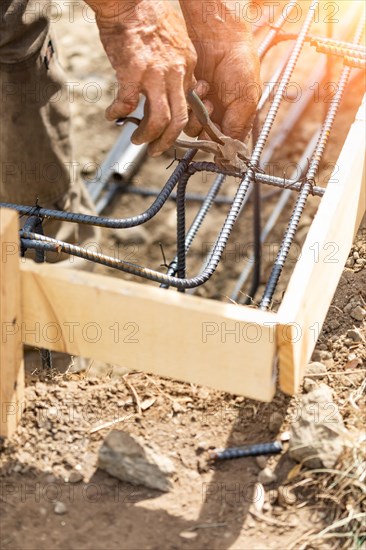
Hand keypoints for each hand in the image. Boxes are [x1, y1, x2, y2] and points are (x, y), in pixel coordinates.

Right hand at [89, 0, 196, 155]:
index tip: (169, 131)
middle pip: (180, 119)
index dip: (179, 123)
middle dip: (168, 141)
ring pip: (160, 119)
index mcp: (187, 65)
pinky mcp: (133, 73)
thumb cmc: (146, 14)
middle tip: (157, 150)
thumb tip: (168, 84)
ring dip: (147, 136)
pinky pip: (128, 104)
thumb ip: (176, 64)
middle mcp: (176, 72)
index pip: (190, 103)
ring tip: (137, 140)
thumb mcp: (174, 39)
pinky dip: (118, 114)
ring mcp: (156, 74)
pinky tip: (111, 116)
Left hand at [180, 1, 260, 140]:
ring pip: (192, 128)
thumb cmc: (240, 63)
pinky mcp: (189, 99)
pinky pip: (183, 112)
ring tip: (207, 91)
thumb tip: (230, 152)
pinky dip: (191, 100)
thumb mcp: (246, 98)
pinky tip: (200, 84)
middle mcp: (219, 118)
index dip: (220, 144)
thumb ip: (238, 126)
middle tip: (212, 107)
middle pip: (206, 140)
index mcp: (237, 120)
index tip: (217, 135)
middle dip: (207, 127)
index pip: (226, 145)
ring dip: (199, 112)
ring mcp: (203, 109)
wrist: (220, 36)